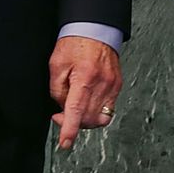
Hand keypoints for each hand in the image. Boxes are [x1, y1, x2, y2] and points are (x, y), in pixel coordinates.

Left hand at [48, 36, 120, 150]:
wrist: (95, 29)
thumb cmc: (74, 44)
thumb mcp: (56, 65)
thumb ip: (57, 90)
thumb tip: (62, 108)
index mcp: (84, 79)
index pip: (76, 111)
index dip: (70, 129)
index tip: (65, 143)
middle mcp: (102, 85)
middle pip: (90, 119)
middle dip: (73, 123)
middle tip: (59, 115)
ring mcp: (112, 87)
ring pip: (101, 118)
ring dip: (85, 120)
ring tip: (73, 109)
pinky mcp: (117, 86)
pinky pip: (108, 109)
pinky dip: (95, 113)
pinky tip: (85, 104)